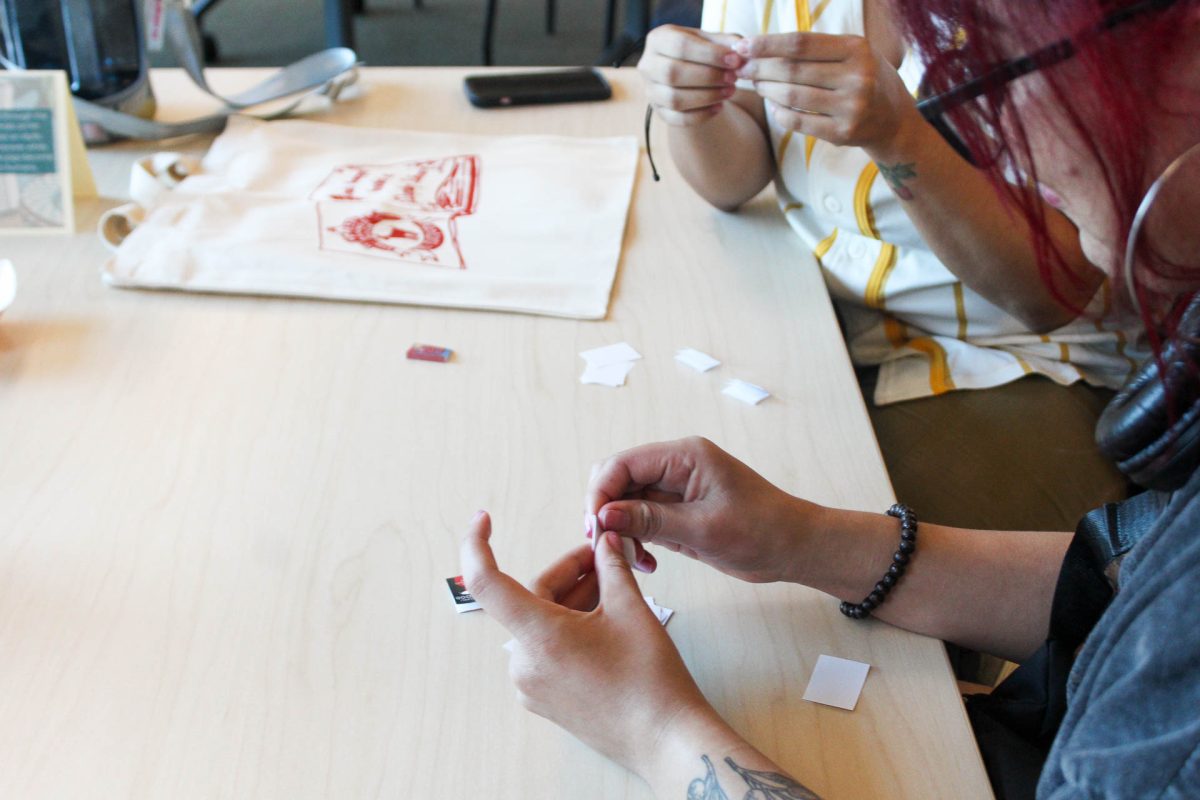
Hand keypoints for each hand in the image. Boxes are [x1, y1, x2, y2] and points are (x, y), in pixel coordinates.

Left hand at [460, 511, 716, 778]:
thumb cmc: (650, 679)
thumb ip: (611, 566)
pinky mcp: (545, 698)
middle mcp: (525, 663)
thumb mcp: (631, 608)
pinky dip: (570, 626)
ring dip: (574, 599)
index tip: (483, 519)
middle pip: (533, 598)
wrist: (666, 739)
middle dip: (570, 573)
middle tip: (604, 555)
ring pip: (543, 623)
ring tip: (614, 585)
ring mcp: (532, 685)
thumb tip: (604, 540)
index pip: (486, 582)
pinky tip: (604, 617)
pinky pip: (548, 649)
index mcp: (538, 636)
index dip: (477, 545)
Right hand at [585, 437, 812, 583]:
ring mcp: (675, 489)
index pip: (622, 464)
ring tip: (634, 559)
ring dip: (621, 530)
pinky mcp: (677, 510)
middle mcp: (675, 466)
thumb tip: (604, 516)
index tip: (595, 527)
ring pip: (626, 502)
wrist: (795, 547)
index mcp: (684, 456)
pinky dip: (637, 540)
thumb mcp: (703, 529)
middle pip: (618, 480)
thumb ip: (651, 521)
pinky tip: (647, 562)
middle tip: (606, 545)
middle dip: (606, 511)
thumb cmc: (762, 531)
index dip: (601, 493)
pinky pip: (642, 520)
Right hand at [637, 25, 745, 126]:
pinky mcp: (658, 111)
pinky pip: (677, 119)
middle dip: (708, 77)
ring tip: (729, 92)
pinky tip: (719, 107)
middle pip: (673, 73)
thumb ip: (725, 42)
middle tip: (732, 78)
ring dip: (707, 97)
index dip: (709, 54)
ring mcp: (650, 90)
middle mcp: (647, 65)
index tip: (734, 60)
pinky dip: (701, 115)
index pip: (680, 45)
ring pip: (674, 99)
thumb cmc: (699, 52)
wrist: (687, 72)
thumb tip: (741, 51)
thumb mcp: (710, 40)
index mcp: (658, 39)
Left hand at [733, 33, 919, 152]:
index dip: (767, 44)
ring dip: (766, 90)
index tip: (743, 46)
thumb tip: (763, 45)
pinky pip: (799, 121)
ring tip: (755, 85)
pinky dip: (779, 113)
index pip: (801, 44)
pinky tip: (773, 106)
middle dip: (760, 68)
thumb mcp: (852, 54)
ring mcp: (851, 107)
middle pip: (793, 70)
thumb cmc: (864, 78)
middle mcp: (857, 77)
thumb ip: (817, 48)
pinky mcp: (843, 133)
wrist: (894, 120)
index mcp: (857, 49)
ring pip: (792, 96)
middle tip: (741, 69)